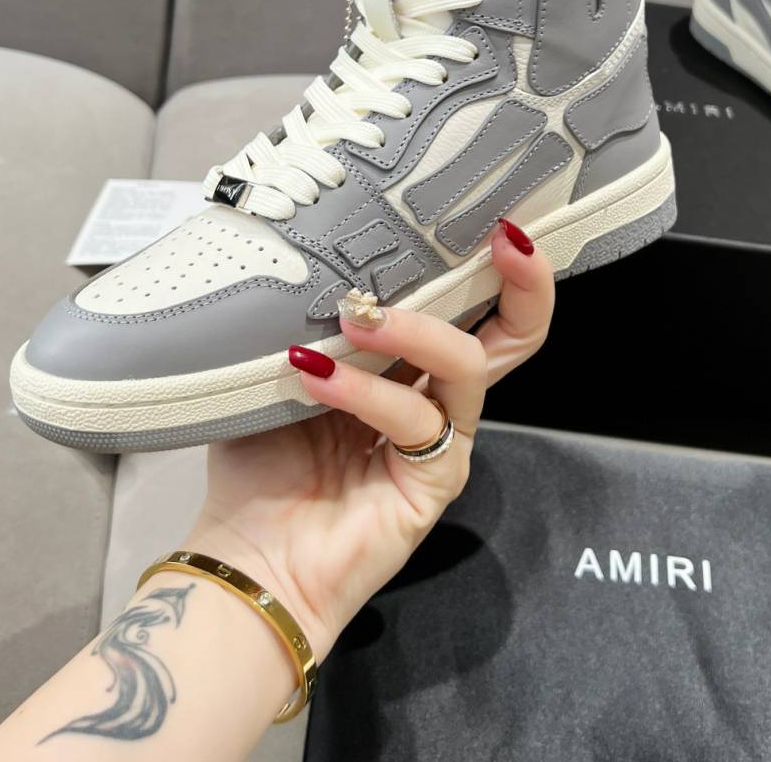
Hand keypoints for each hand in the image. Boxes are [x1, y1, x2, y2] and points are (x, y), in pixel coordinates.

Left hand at [183, 219, 553, 660]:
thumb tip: (318, 256)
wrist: (248, 557)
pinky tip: (314, 377)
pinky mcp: (435, 481)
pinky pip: (416, 419)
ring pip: (469, 364)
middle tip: (504, 237)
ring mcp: (441, 440)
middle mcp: (435, 398)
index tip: (486, 214)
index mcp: (405, 366)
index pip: (465, 305)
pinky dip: (366, 390)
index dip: (486, 261)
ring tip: (354, 316)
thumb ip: (312, 321)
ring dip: (412, 329)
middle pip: (513, 335)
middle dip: (521, 281)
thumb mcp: (282, 370)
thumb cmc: (261, 463)